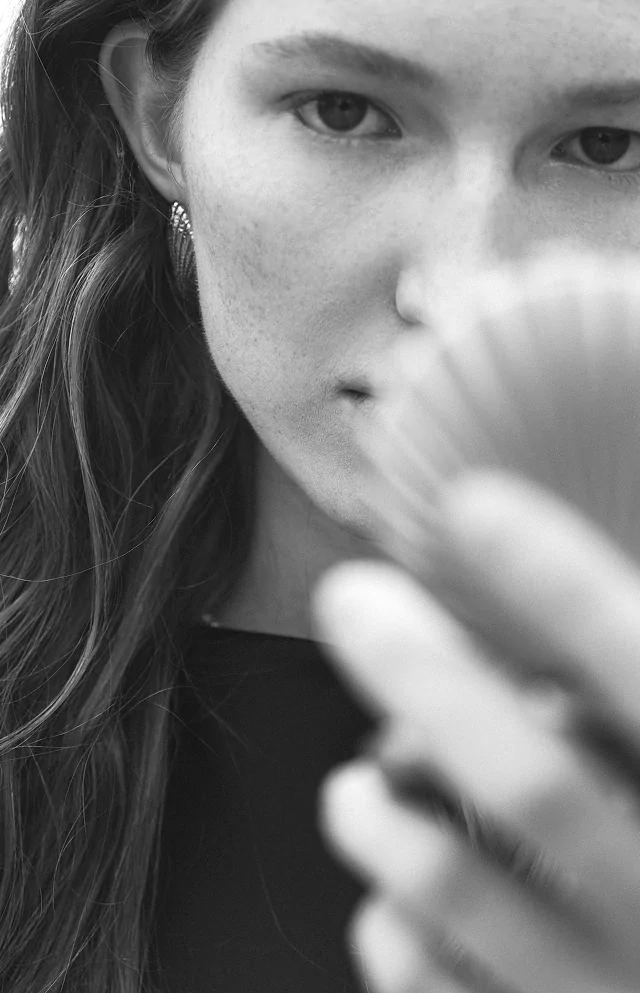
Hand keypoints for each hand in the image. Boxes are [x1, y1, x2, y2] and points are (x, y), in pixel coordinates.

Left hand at [311, 471, 639, 992]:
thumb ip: (616, 691)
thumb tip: (540, 642)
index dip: (560, 586)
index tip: (471, 503)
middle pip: (532, 780)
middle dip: (427, 676)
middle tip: (346, 594)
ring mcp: (605, 987)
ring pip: (457, 889)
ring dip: (379, 821)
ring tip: (349, 789)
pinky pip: (432, 984)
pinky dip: (390, 929)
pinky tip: (388, 906)